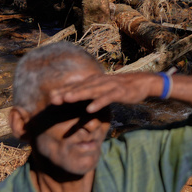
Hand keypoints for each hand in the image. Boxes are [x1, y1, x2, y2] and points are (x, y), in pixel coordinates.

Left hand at [46, 72, 162, 113]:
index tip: (50, 97)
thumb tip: (76, 97)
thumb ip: (91, 93)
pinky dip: (98, 103)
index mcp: (95, 81)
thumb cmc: (120, 88)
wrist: (142, 83)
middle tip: (52, 98)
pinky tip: (90, 109)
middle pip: (80, 87)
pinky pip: (107, 98)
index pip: (76, 86)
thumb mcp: (103, 90)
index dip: (63, 91)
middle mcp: (100, 81)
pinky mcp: (119, 92)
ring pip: (91, 91)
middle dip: (66, 92)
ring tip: (67, 99)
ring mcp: (109, 86)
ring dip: (78, 94)